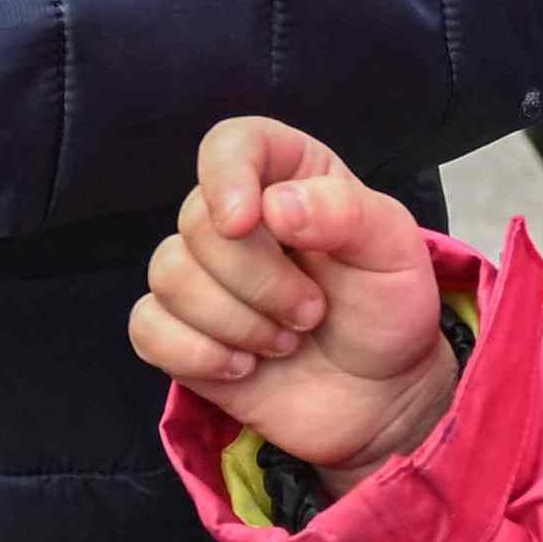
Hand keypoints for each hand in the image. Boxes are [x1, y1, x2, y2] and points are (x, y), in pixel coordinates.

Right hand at [128, 114, 462, 479]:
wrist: (380, 397)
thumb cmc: (387, 311)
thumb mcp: (395, 252)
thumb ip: (346, 213)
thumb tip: (274, 205)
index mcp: (288, 177)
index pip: (231, 144)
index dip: (226, 175)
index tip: (246, 222)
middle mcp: (236, 217)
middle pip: (197, 222)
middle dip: (258, 281)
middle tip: (311, 313)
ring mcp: (203, 275)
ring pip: (169, 275)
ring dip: (235, 322)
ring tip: (285, 343)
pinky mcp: (181, 330)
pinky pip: (147, 327)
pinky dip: (195, 353)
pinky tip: (243, 368)